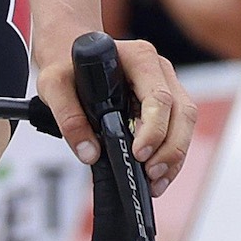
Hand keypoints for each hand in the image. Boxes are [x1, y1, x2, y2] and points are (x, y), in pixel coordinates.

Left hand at [35, 36, 195, 198]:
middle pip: (181, 112)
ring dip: (175, 156)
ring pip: (186, 123)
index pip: (159, 97)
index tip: (138, 154)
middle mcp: (158, 70)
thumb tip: (89, 153)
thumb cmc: (66, 67)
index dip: (154, 129)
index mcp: (139, 57)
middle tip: (150, 174)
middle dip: (170, 148)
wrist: (70, 58)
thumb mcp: (54, 85)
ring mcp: (166, 86)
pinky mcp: (165, 105)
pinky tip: (157, 177)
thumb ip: (68, 116)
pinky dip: (172, 156)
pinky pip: (178, 131)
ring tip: (155, 182)